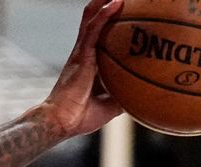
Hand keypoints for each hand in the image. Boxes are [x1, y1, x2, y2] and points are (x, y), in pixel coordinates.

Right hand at [41, 0, 124, 136]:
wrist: (61, 122)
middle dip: (104, 6)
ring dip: (104, 2)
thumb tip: (139, 97)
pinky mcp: (81, 55)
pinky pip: (93, 30)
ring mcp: (81, 53)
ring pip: (92, 19)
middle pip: (93, 22)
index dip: (107, 23)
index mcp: (87, 64)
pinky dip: (104, 15)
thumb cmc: (79, 117)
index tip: (122, 13)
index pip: (97, 37)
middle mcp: (83, 54)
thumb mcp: (107, 108)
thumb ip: (121, 98)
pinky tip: (116, 3)